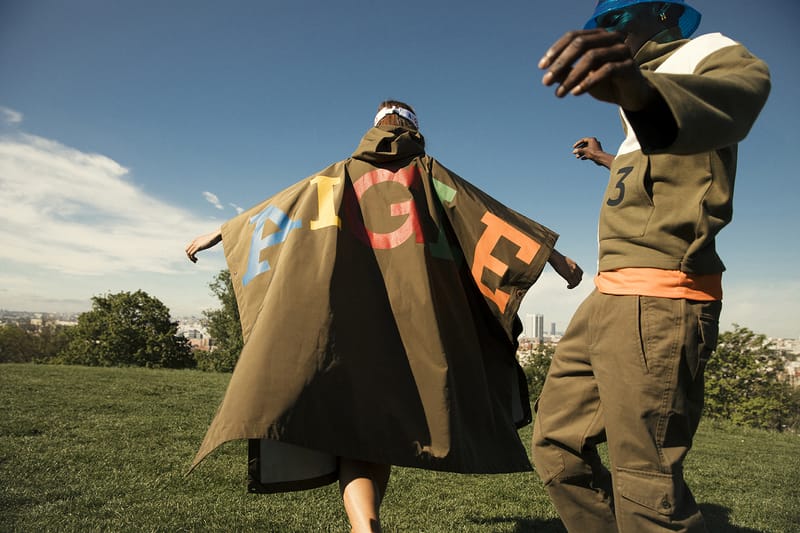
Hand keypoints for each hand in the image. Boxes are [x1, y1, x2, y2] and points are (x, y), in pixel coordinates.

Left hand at [185, 229, 221, 262]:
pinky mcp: (198, 247)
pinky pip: (192, 254)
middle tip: (195, 260)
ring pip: (188, 253)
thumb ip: (204, 242)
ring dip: (191, 258)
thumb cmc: (214, 238)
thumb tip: (206, 243)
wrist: (215, 236)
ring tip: (195, 261)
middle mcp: (194, 242)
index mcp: (195, 240)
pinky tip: (197, 260)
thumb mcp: (207, 241)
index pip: (188, 247)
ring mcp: (195, 244)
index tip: (195, 256)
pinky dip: (193, 258)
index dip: (190, 253)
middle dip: (189, 256)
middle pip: (186, 250)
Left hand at [539, 29, 655, 110]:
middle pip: (581, 44)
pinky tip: (575, 93)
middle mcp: (611, 38)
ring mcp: (622, 50)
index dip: (556, 50)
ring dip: (571, 76)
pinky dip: (588, 82)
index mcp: (598, 36)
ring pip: (592, 57)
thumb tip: (547, 75)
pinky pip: (606, 70)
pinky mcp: (629, 65)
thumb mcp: (582, 78)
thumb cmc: (604, 83)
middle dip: (560, 63)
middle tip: (546, 81)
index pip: (573, 36)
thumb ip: (567, 73)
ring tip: (559, 93)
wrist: (630, 95)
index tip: (541, 67)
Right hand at [548, 250, 583, 289]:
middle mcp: (576, 269)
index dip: (578, 277)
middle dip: (576, 282)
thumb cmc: (557, 258)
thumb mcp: (565, 260)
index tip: (574, 279)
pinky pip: (573, 284)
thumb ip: (567, 264)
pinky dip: (571, 287)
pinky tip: (568, 287)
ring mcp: (572, 273)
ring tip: (569, 286)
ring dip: (574, 285)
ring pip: (577, 282)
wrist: (556, 257)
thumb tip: (565, 265)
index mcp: (575, 265)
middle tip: (571, 284)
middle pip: (580, 278)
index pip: (581, 273)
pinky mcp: (568, 276)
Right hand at [573, 137, 613, 168]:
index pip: (583, 140)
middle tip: (574, 153)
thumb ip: (579, 151)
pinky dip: (586, 155)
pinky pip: (590, 153)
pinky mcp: (597, 152)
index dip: (577, 144)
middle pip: (584, 145)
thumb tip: (574, 151)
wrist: (601, 158)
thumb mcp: (584, 151)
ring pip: (587, 149)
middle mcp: (594, 142)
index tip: (574, 147)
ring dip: (582, 153)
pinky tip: (582, 158)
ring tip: (577, 157)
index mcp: (592, 140)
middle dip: (579, 150)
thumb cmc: (593, 153)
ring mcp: (596, 147)